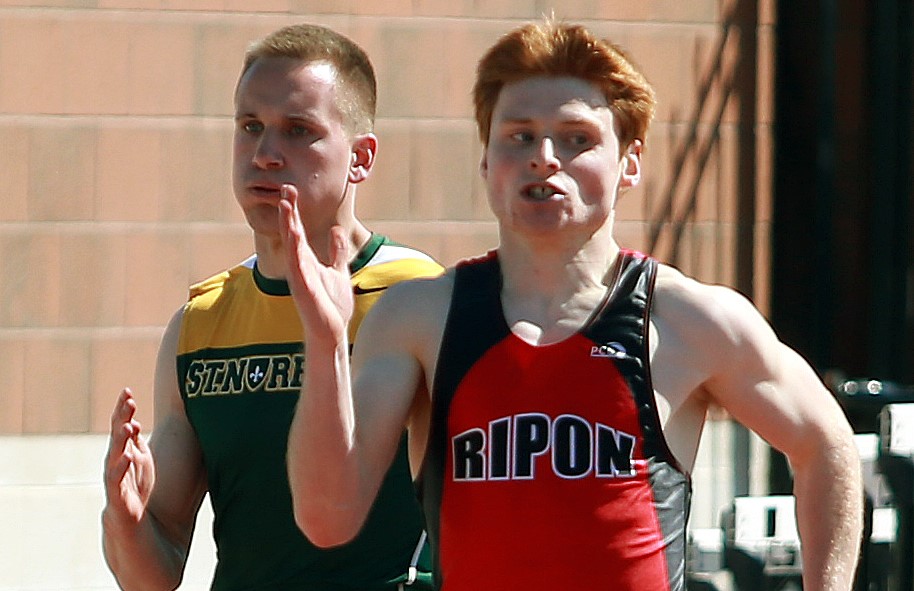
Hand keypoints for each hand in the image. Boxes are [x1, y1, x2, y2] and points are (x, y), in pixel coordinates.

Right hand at [103, 388, 154, 526]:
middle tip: (128, 400)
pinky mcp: (118, 499)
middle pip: (116, 437)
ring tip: (127, 424)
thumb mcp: (141, 462)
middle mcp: (116, 463)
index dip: (122, 410)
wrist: (132, 525)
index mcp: (123, 453)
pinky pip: (117, 481)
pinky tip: (128, 456)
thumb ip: (136, 442)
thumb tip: (131, 421)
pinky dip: (122, 468)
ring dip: (120, 440)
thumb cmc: (138, 490)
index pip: (120, 426)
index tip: (127, 391)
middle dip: (121, 418)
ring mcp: (115, 480)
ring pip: (115, 456)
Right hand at [278, 184, 353, 346]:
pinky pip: (297, 264)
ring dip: (288, 224)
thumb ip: (336, 252)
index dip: (294, 211)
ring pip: (291, 244)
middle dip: (288, 211)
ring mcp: (299, 275)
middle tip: (286, 188)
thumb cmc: (332, 304)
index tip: (291, 190)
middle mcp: (299, 264)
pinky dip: (294, 248)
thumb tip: (336, 230)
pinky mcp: (302, 286)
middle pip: (291, 232)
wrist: (332, 330)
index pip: (298, 230)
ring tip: (285, 204)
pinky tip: (293, 233)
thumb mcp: (338, 271)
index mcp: (306, 260)